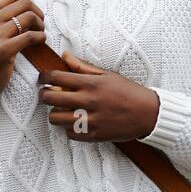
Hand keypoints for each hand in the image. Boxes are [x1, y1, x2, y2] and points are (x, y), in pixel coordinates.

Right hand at [0, 0, 45, 99]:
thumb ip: (5, 13)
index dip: (28, 2)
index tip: (32, 14)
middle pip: (24, 3)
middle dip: (38, 12)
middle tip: (40, 24)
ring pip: (28, 17)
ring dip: (40, 25)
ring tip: (40, 33)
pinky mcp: (3, 50)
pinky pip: (30, 36)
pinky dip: (40, 37)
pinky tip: (40, 41)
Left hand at [38, 48, 160, 142]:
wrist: (148, 113)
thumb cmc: (128, 91)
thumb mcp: (107, 74)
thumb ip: (83, 67)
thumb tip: (65, 55)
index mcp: (91, 83)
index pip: (56, 77)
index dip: (44, 77)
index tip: (42, 79)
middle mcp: (88, 101)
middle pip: (50, 98)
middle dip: (44, 95)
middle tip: (46, 94)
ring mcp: (90, 120)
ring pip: (55, 118)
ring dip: (54, 113)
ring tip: (61, 110)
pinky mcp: (94, 135)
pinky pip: (69, 134)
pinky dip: (69, 128)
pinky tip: (75, 122)